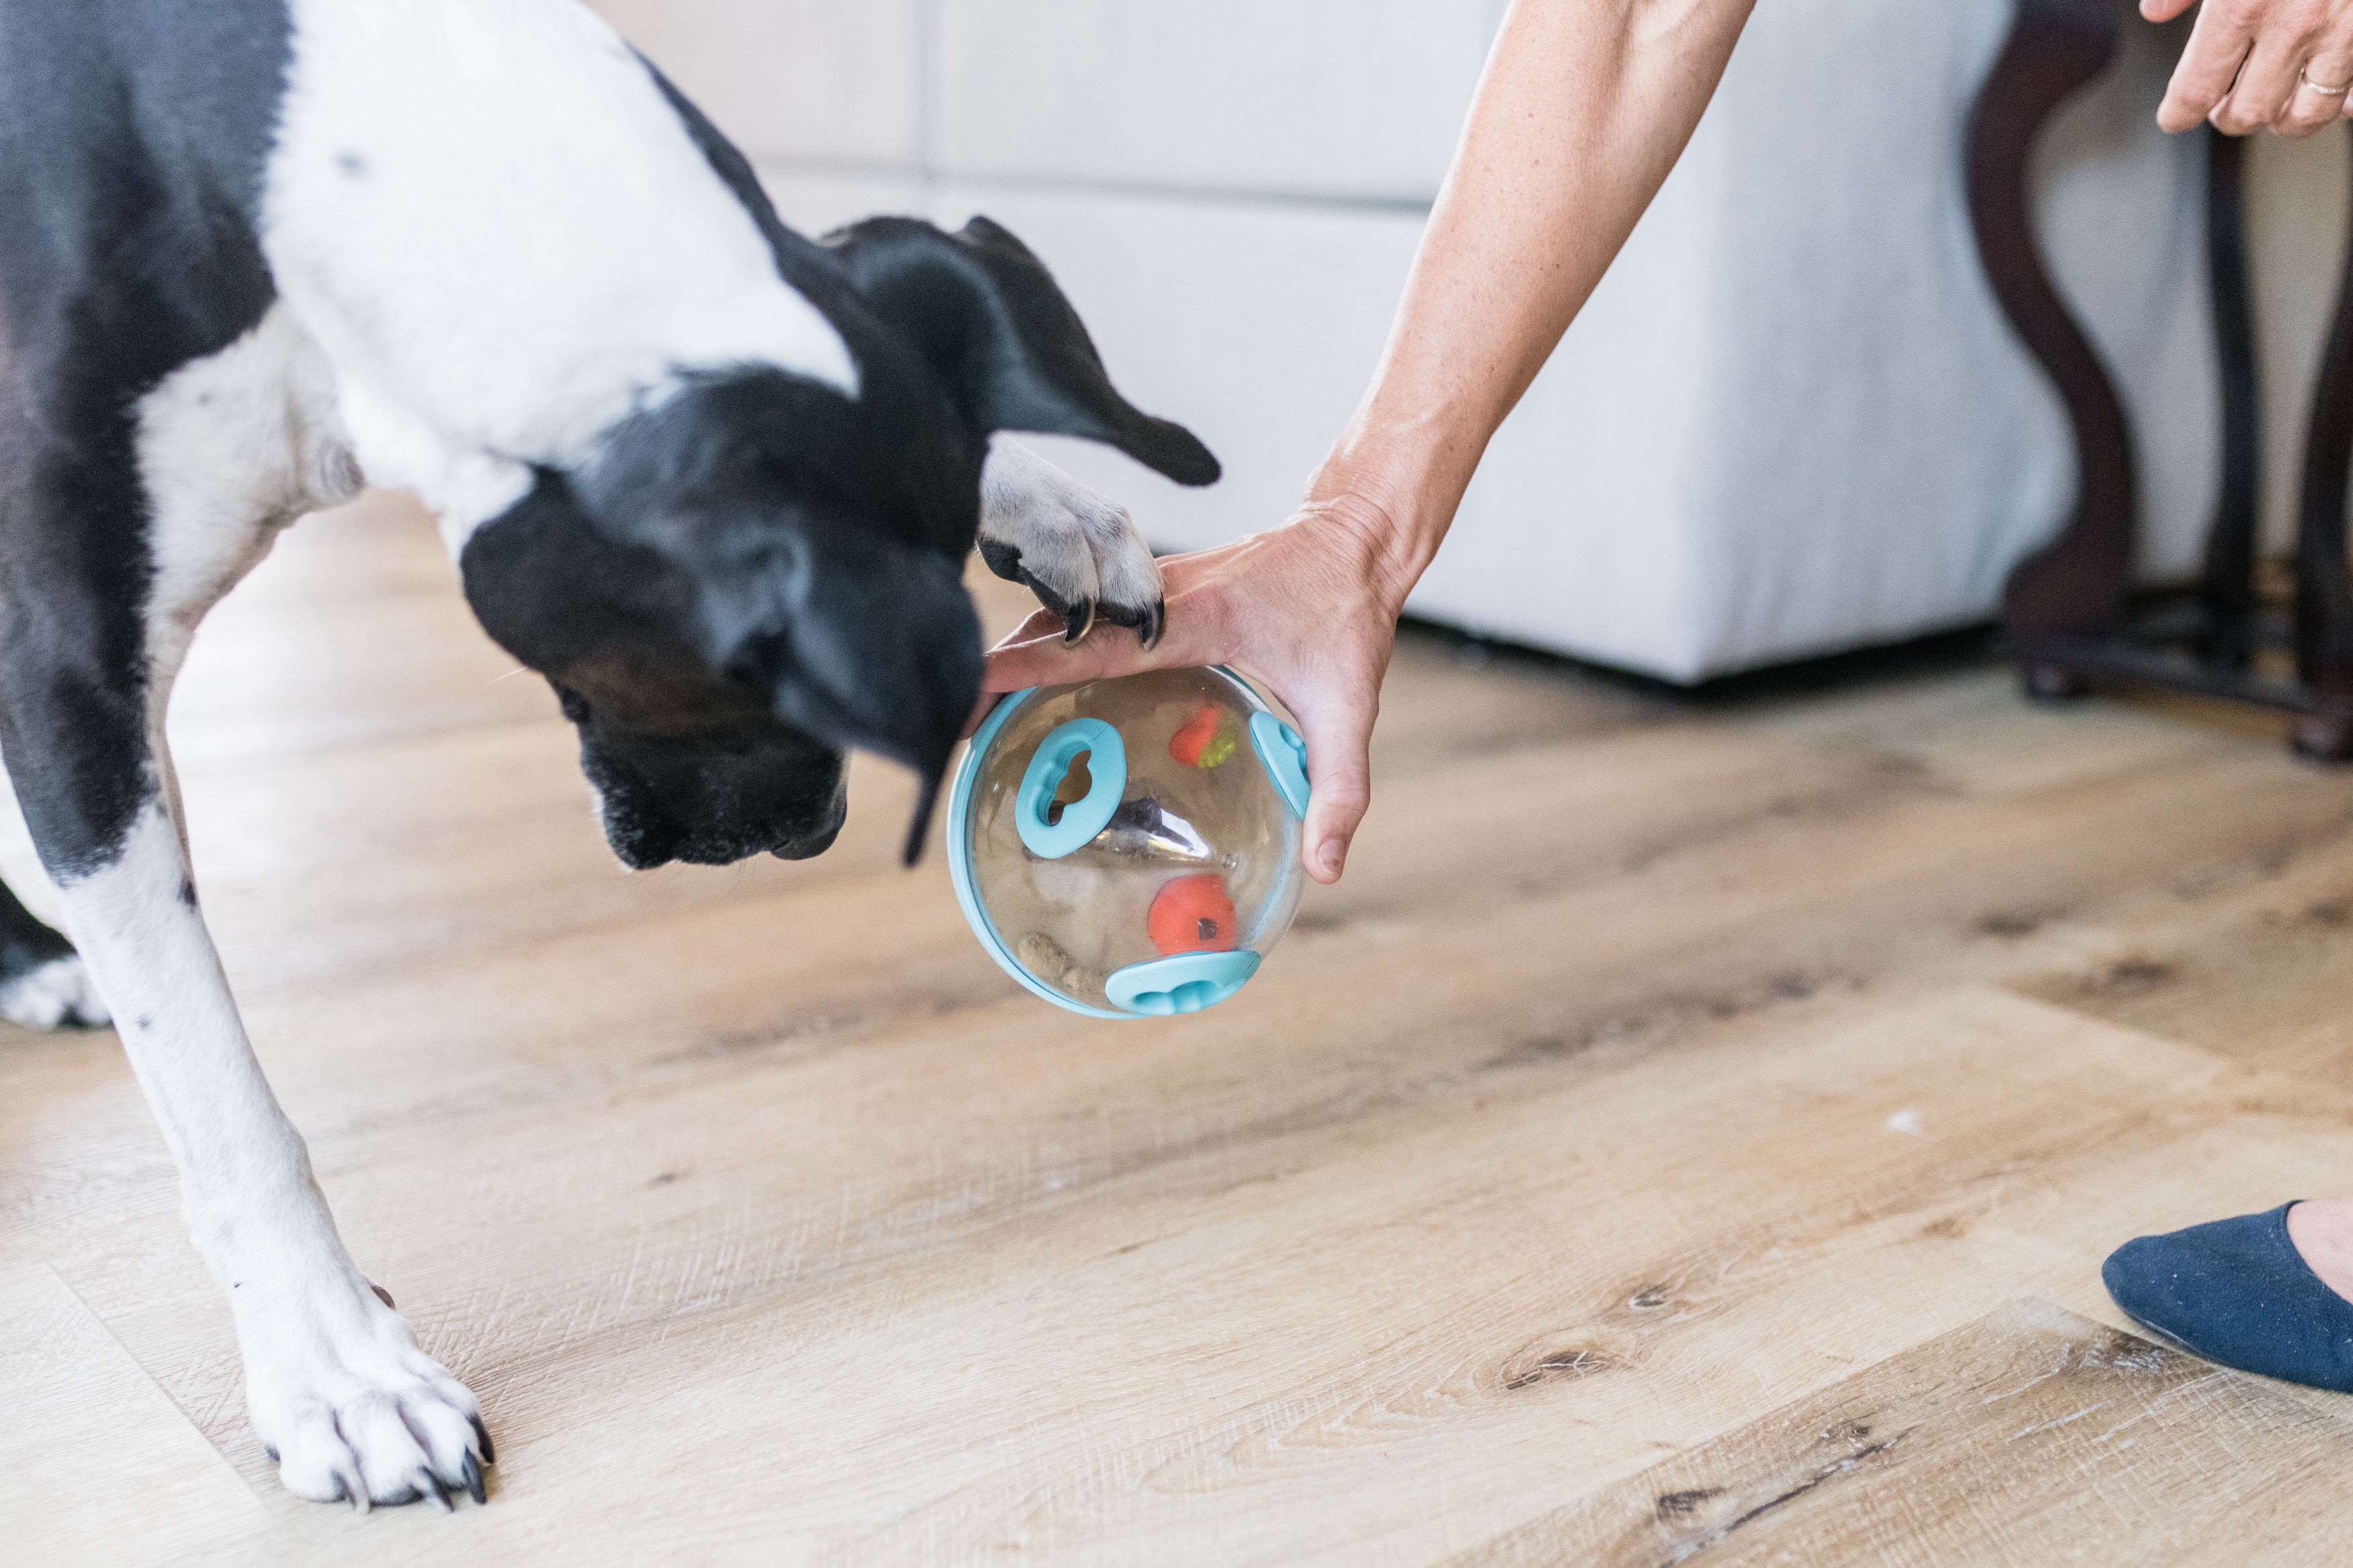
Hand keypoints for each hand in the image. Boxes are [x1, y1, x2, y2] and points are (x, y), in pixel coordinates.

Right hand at [981, 500, 1407, 884]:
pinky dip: (1045, 637)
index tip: (964, 683)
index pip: (1090, 643)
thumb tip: (1326, 869)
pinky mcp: (1153, 583)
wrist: (1353, 536)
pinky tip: (1027, 674)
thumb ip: (1339, 790)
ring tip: (968, 704)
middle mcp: (1159, 592)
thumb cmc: (1348, 615)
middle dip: (993, 667)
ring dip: (1014, 651)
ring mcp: (1151, 581)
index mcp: (1193, 618)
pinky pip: (1084, 607)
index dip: (1023, 665)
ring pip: (1062, 611)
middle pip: (1054, 625)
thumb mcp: (1352, 708)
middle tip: (946, 718)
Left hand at [2149, 0, 2352, 137]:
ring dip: (2282, 120)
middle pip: (2250, 112)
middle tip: (2222, 110)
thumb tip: (2155, 12)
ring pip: (2307, 114)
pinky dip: (2340, 103)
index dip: (2178, 113)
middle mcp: (2294, 26)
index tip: (2174, 118)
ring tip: (2270, 108)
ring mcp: (2342, 32)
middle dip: (2230, 118)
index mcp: (2243, 6)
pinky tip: (2326, 93)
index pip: (2196, 89)